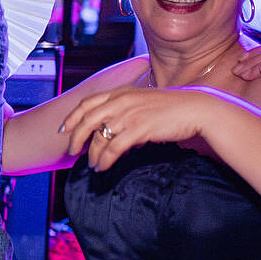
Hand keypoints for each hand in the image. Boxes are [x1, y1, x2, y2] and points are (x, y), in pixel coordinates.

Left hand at [60, 84, 222, 170]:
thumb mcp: (143, 102)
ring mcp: (130, 114)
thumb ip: (124, 111)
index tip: (64, 129)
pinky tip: (103, 167)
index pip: (88, 103)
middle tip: (72, 151)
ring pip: (99, 136)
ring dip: (93, 154)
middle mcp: (122, 101)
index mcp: (121, 92)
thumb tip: (113, 132)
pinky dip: (105, 159)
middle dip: (75, 137)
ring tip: (93, 164)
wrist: (196, 110)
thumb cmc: (172, 108)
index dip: (72, 117)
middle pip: (87, 120)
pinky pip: (114, 147)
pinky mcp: (139, 129)